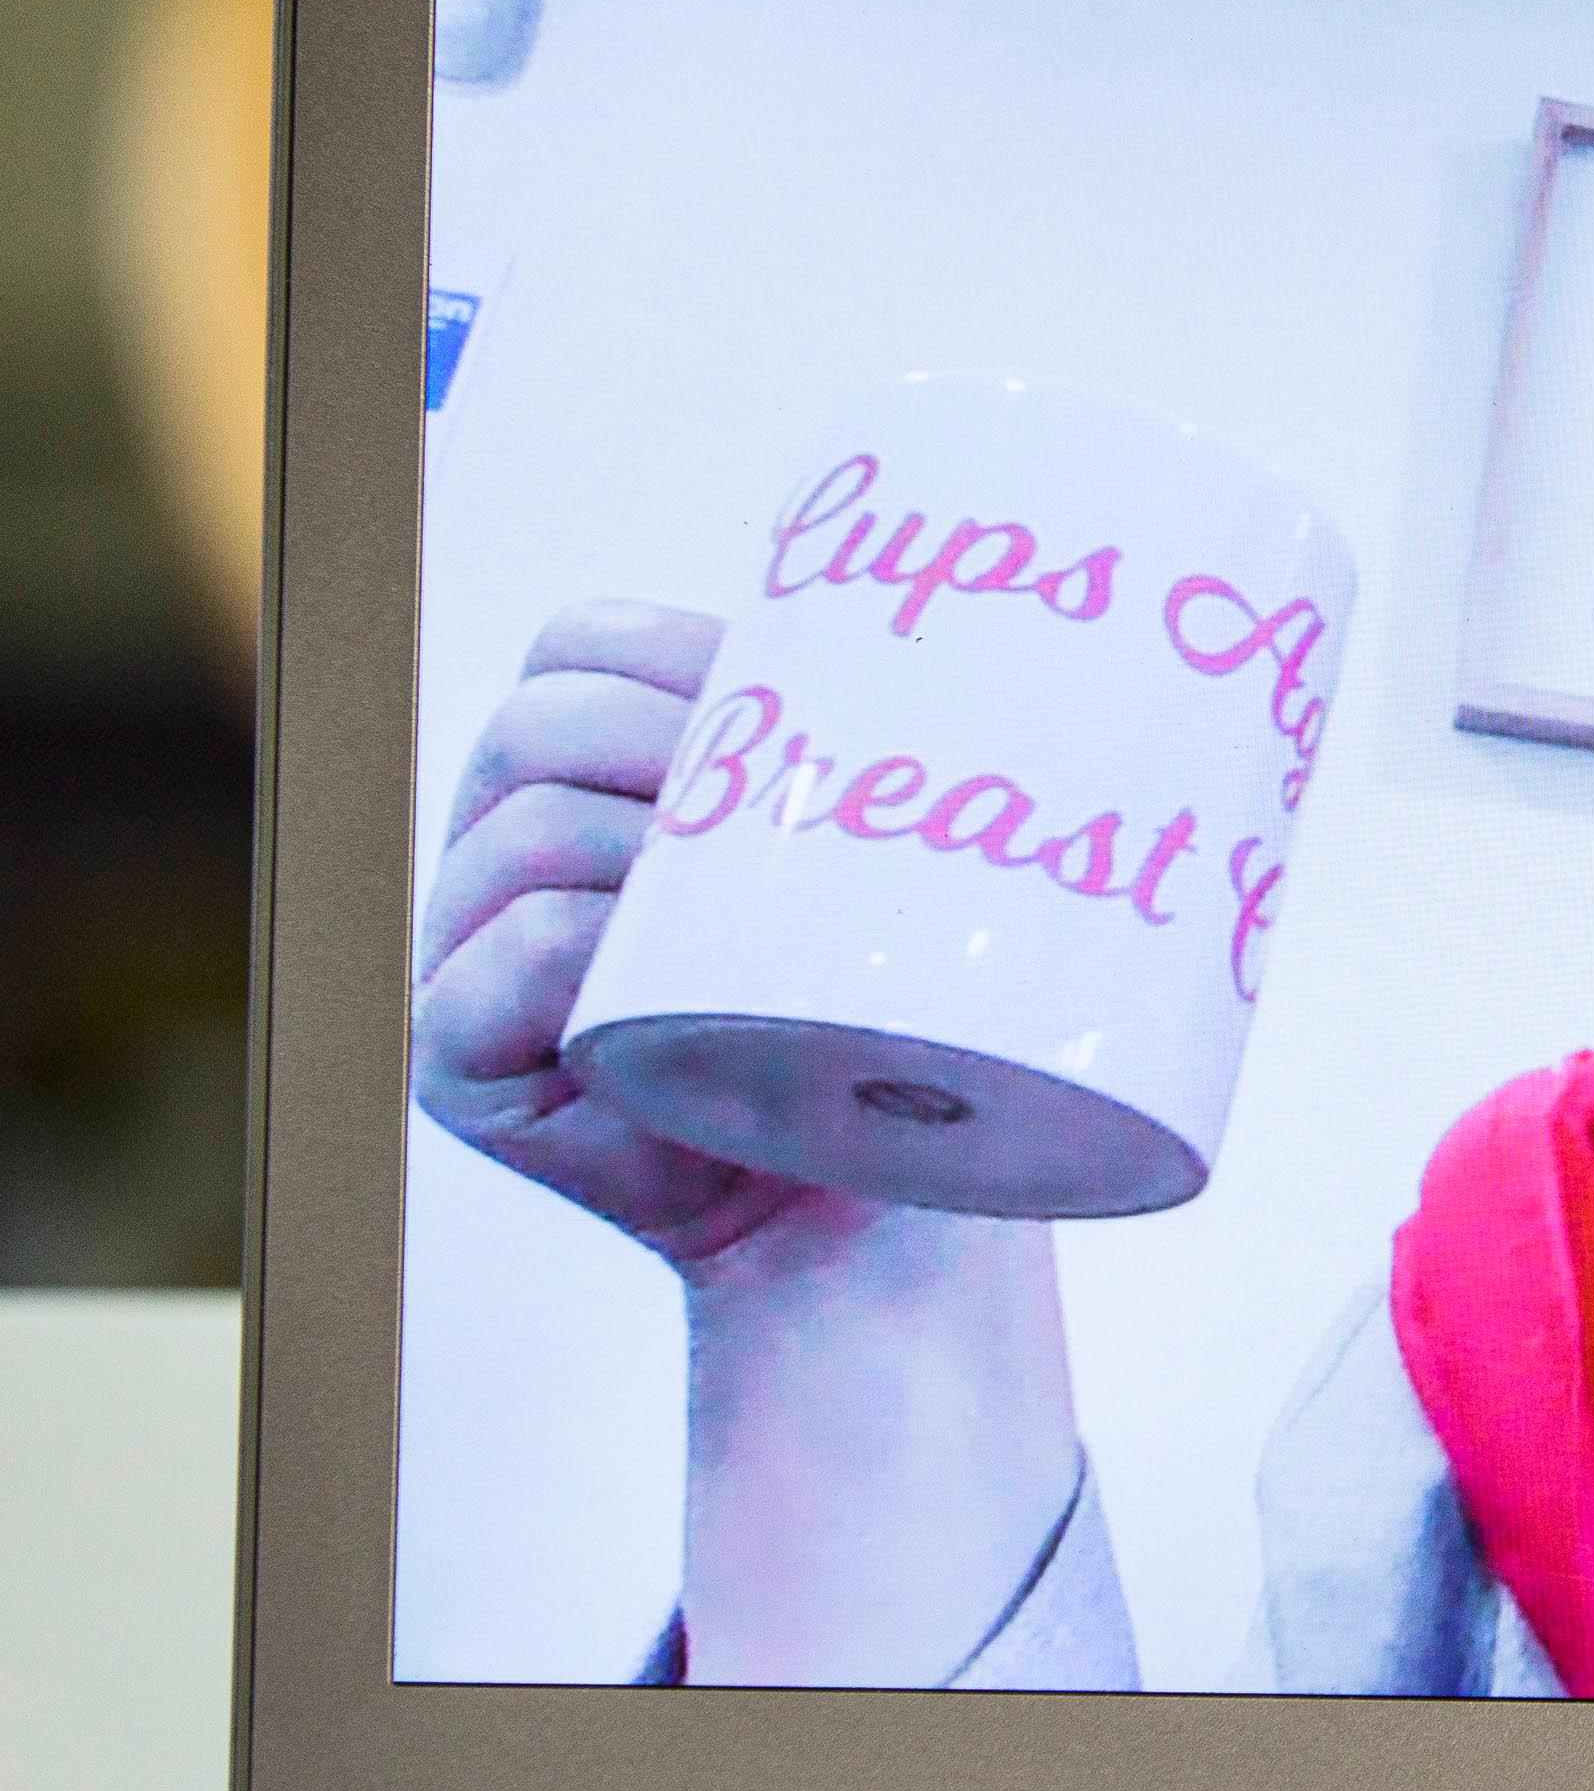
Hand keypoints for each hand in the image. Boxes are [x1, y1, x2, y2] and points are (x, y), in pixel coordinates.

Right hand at [410, 599, 805, 1261]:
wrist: (863, 1198)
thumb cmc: (867, 1012)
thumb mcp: (851, 855)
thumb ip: (837, 746)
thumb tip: (940, 592)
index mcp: (574, 773)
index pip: (581, 646)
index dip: (682, 651)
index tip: (812, 700)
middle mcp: (495, 848)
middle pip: (543, 725)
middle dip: (675, 744)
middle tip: (803, 806)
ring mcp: (460, 953)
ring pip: (533, 831)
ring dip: (660, 852)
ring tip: (769, 901)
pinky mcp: (456, 1059)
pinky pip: (520, 951)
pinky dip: (607, 948)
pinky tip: (691, 979)